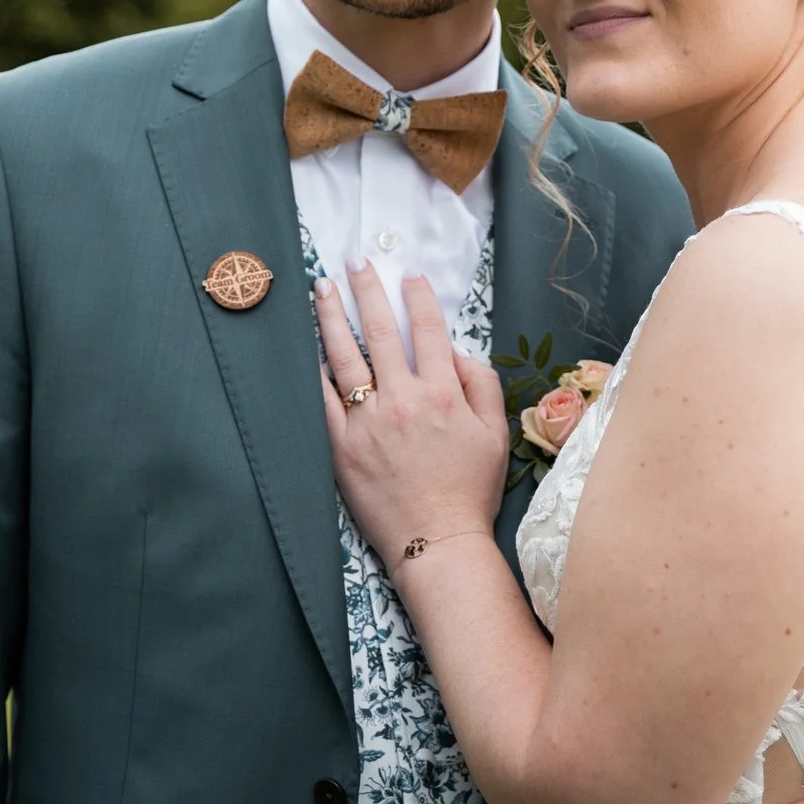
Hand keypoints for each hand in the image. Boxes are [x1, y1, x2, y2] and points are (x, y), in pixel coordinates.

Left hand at [315, 263, 510, 569]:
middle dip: (368, 290)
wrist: (437, 541)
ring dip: (332, 317)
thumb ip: (482, 386)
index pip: (430, 330)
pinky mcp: (341, 445)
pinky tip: (309, 348)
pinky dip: (316, 370)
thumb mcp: (495, 434)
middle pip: (382, 331)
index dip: (419, 297)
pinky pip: (323, 399)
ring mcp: (368, 421)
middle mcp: (404, 399)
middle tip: (355, 261)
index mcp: (444, 393)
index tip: (409, 274)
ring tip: (322, 289)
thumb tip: (460, 353)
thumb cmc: (469, 491)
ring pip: (345, 356)